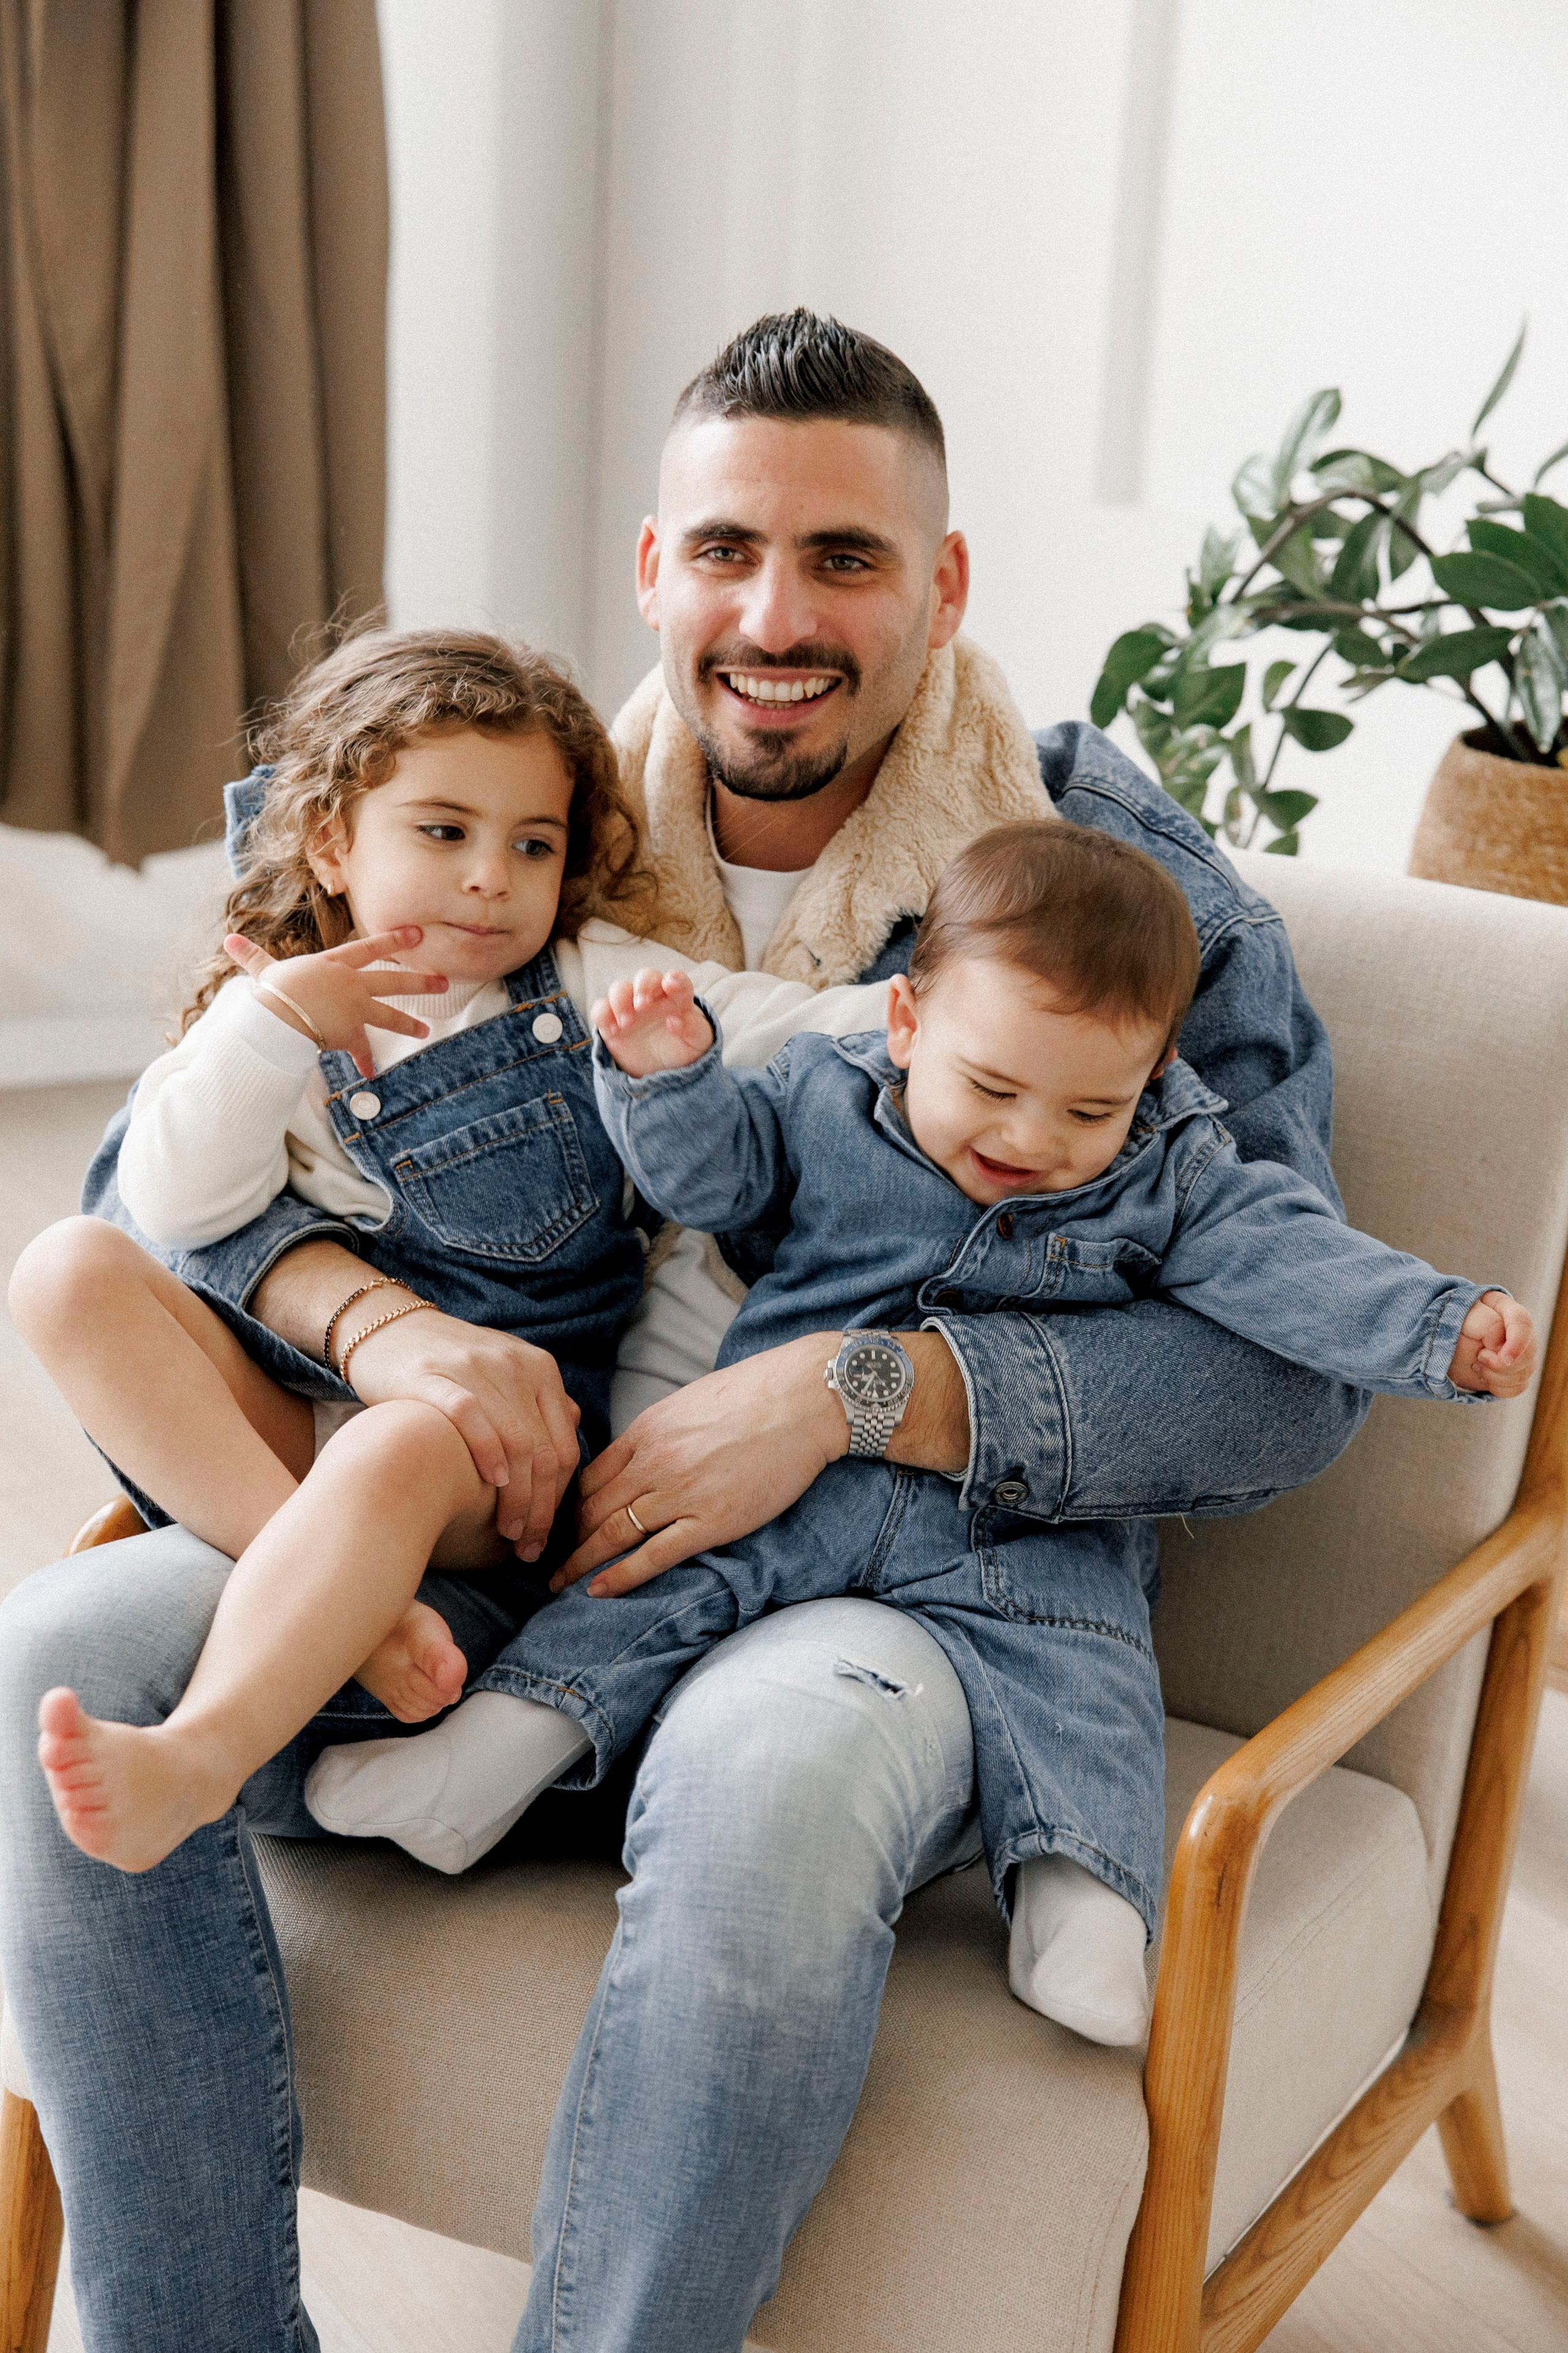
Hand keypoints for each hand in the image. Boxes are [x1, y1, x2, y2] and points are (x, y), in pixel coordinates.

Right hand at [226, 927, 448, 1078]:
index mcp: (333, 965)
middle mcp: (350, 984)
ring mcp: (354, 1009)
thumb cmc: (272, 993)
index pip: (368, 948)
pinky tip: (373, 1073)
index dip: (394, 939)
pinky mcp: (351, 1033)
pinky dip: (366, 1061)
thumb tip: (229, 940)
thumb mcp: (265, 972)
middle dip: (420, 981)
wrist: (278, 1018)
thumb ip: (252, 957)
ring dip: (409, 1023)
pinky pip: (362, 1050)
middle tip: (444, 981)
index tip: (418, 934)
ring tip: (426, 1030)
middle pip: (393, 981)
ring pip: (389, 1015)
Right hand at [340, 1303, 580, 1557]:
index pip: (564, 1447)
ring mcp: (476, 1367)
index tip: (545, 1536)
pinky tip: (490, 1483)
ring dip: (516, 1496)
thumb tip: (572, 1428)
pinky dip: (486, 1452)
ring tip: (508, 1532)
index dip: (558, 1500)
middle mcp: (515, 1366)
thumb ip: (538, 1402)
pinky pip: (471, 1415)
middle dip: (540, 1509)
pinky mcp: (433, 1374)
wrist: (386, 1327)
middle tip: (528, 1547)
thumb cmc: (451, 1366)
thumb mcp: (506, 1373)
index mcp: (540, 1370)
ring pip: (515, 1441)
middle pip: (543, 1451)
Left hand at [554, 1332, 846, 1595]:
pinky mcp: (711, 1521)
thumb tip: (640, 1454)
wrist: (802, 1400)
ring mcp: (680, 1493)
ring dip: (580, 1562)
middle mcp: (653, 1463)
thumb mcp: (687, 1403)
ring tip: (558, 1582)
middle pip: (592, 1508)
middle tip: (543, 1559)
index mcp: (646, 1431)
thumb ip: (658, 1433)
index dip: (568, 1505)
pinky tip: (598, 1591)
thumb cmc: (753, 1395)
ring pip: (613, 1533)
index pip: (589, 1476)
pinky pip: (655, 1556)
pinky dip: (621, 1576)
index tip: (558, 1525)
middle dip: (564, 1537)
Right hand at [592, 968, 713, 1076]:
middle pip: (645, 977)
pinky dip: (602, 1015)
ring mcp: (630, 1007)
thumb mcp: (697, 1042)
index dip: (675, 979)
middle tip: (642, 1005)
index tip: (671, 984)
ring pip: (620, 988)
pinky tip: (613, 1031)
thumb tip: (675, 1021)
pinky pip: (601, 1009)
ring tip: (627, 1023)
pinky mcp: (612, 1022)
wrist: (663, 1070)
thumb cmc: (684, 1048)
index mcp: (677, 998)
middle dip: (643, 986)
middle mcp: (652, 997)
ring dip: (620, 1001)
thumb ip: (692, 1029)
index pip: (677, 981)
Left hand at [1449, 1290, 1535, 1397]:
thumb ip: (1486, 1323)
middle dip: (1500, 1364)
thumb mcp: (1463, 1317)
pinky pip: (1518, 1387)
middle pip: (1527, 1355)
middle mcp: (1520, 1332)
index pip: (1523, 1324)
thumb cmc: (1453, 1325)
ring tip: (1477, 1365)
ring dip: (1497, 1377)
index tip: (1504, 1358)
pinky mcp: (1515, 1373)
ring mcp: (1520, 1354)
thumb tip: (1501, 1343)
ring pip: (1523, 1374)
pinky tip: (1484, 1377)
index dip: (1517, 1344)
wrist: (1443, 1345)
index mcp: (1508, 1310)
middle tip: (1478, 1358)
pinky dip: (1499, 1387)